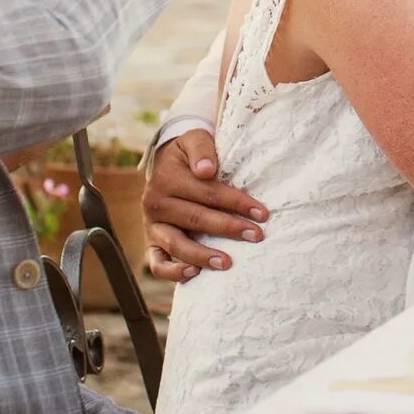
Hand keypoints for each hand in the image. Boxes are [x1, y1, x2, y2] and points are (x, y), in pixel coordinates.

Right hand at [140, 127, 263, 279]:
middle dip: (229, 228)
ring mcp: (152, 225)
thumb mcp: (194, 140)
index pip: (208, 193)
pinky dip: (172, 272)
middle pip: (196, 219)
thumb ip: (202, 150)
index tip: (262, 213)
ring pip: (176, 245)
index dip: (237, 203)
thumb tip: (206, 171)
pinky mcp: (151, 242)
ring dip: (203, 255)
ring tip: (227, 262)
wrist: (165, 164)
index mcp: (167, 179)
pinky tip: (194, 274)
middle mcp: (156, 203)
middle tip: (256, 235)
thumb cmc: (188, 154)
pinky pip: (157, 263)